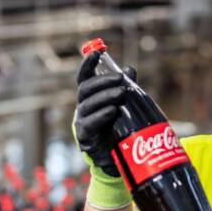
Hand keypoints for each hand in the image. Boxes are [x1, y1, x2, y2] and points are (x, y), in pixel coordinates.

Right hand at [74, 51, 136, 177]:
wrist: (118, 158)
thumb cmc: (118, 128)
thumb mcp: (124, 105)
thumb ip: (125, 87)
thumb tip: (130, 68)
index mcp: (90, 98)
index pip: (84, 77)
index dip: (87, 64)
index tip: (97, 52)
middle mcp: (83, 107)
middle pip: (86, 89)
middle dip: (102, 81)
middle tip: (120, 78)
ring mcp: (82, 122)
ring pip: (87, 105)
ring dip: (105, 96)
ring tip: (121, 93)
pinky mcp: (85, 137)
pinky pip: (89, 124)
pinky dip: (101, 116)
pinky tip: (112, 111)